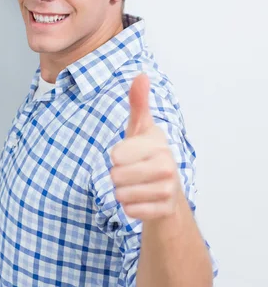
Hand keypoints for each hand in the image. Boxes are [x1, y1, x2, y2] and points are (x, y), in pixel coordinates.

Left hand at [110, 74, 179, 220]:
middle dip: (117, 176)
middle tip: (132, 172)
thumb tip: (141, 75)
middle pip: (116, 176)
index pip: (116, 155)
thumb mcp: (140, 128)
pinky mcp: (165, 210)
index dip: (116, 156)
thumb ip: (138, 102)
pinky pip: (130, 211)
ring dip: (123, 192)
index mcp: (158, 143)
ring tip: (137, 185)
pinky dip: (131, 208)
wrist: (169, 191)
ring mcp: (168, 189)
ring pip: (121, 195)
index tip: (129, 154)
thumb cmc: (147, 155)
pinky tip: (143, 200)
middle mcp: (167, 165)